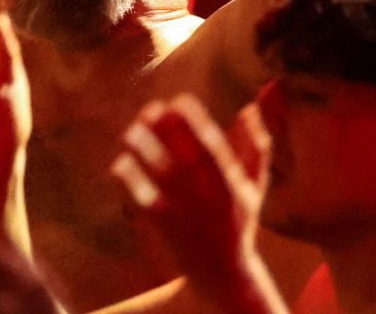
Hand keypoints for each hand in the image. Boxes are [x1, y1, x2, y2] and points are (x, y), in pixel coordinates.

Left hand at [112, 96, 270, 296]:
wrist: (223, 275)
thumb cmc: (237, 223)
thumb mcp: (253, 188)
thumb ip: (254, 148)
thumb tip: (250, 109)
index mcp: (231, 184)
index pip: (213, 147)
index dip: (195, 121)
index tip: (180, 100)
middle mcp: (209, 197)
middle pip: (185, 156)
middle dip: (168, 129)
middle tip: (151, 109)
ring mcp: (186, 213)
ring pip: (162, 176)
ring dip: (145, 150)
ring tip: (131, 132)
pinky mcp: (164, 229)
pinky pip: (144, 202)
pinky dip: (132, 182)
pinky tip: (120, 163)